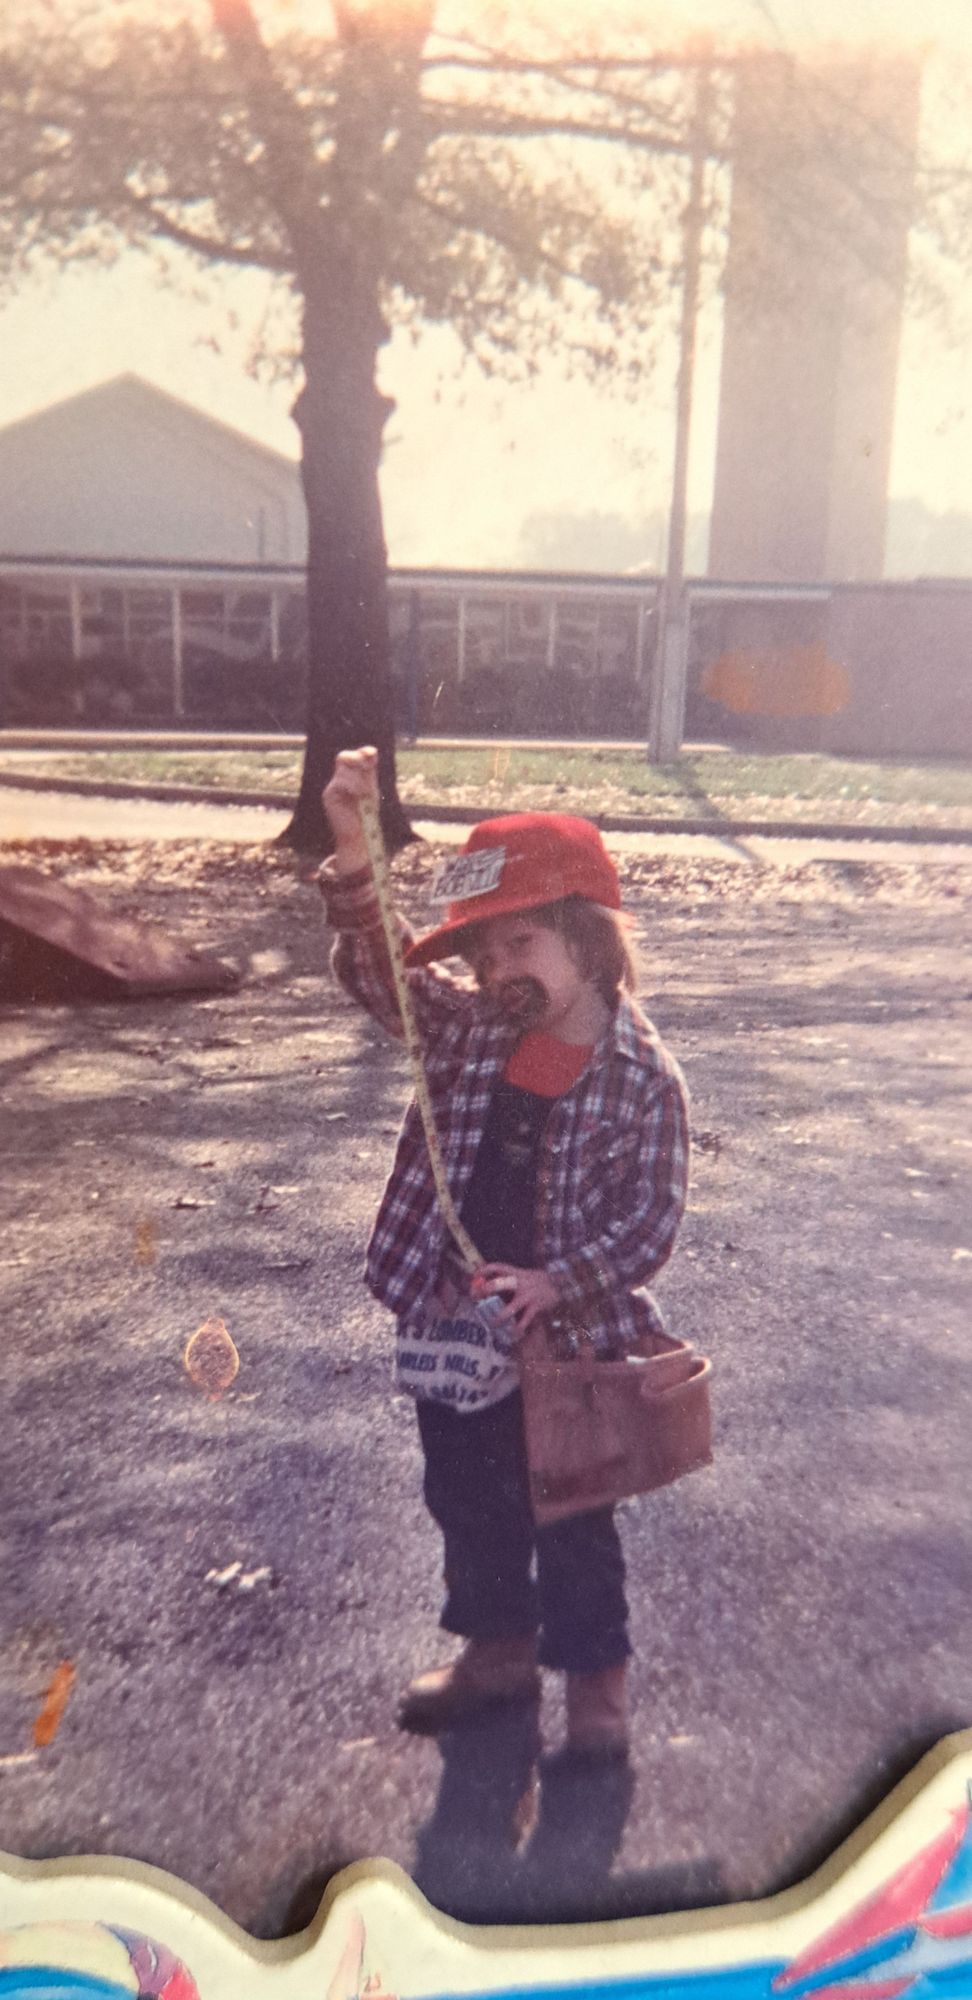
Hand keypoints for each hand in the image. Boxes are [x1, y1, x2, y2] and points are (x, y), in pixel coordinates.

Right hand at [323, 746, 378, 869]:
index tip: (372, 755)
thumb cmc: (366, 815)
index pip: (352, 757)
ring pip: (343, 769)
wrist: (357, 836)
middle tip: (367, 769)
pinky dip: (352, 785)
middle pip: (343, 757)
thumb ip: (369, 771)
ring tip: (364, 792)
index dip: (362, 752)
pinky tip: (358, 794)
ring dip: (357, 777)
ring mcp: (332, 787)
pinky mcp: (329, 795)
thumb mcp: (370, 789)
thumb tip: (372, 751)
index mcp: (350, 777)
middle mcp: (339, 779)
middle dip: (357, 760)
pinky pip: (339, 782)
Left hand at [474, 1263, 558, 1337]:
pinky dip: (519, 1327)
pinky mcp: (536, 1306)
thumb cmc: (538, 1283)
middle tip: (476, 1298)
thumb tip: (488, 1285)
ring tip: (493, 1324)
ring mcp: (529, 1294)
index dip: (484, 1270)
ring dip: (500, 1317)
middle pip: (500, 1284)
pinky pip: (525, 1319)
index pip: (498, 1267)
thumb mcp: (525, 1276)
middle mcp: (521, 1282)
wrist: (562, 1286)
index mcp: (517, 1273)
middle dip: (487, 1290)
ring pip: (511, 1307)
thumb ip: (510, 1279)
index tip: (474, 1275)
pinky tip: (514, 1333)